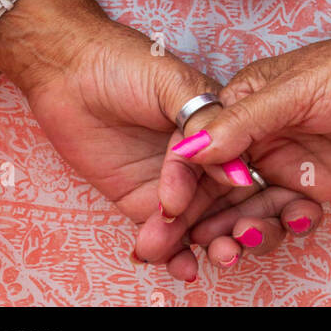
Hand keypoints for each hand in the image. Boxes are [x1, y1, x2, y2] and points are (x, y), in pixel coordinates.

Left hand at [0, 0, 321, 280]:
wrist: (68, 71)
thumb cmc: (127, 63)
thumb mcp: (172, 84)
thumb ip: (204, 124)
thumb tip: (238, 172)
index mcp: (222, 127)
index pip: (250, 168)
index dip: (262, 197)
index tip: (260, 216)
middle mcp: (204, 160)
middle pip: (233, 205)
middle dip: (238, 230)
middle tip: (232, 246)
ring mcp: (174, 184)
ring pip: (201, 225)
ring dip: (210, 246)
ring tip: (208, 259)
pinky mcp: (142, 201)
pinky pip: (165, 235)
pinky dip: (176, 254)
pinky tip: (181, 267)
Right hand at [154, 0, 330, 255]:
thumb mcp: (296, 91)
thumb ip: (243, 124)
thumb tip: (188, 149)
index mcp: (243, 101)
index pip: (197, 147)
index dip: (180, 181)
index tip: (167, 213)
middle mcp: (258, 133)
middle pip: (216, 185)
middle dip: (201, 220)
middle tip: (193, 252)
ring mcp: (286, 159)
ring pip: (249, 208)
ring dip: (244, 230)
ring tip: (250, 243)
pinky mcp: (315, 183)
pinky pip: (287, 215)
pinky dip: (287, 226)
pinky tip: (302, 219)